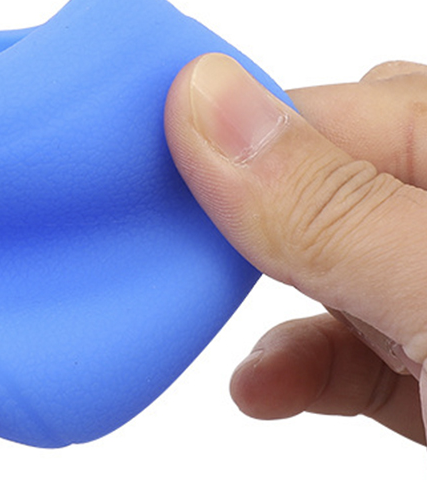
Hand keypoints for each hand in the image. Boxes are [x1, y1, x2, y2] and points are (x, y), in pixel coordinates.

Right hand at [165, 55, 426, 444]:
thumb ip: (327, 204)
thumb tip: (202, 96)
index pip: (324, 112)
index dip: (223, 138)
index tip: (129, 175)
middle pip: (319, 182)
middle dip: (237, 217)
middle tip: (155, 244)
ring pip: (330, 266)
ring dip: (256, 300)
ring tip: (186, 318)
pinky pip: (355, 347)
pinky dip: (299, 365)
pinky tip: (260, 388)